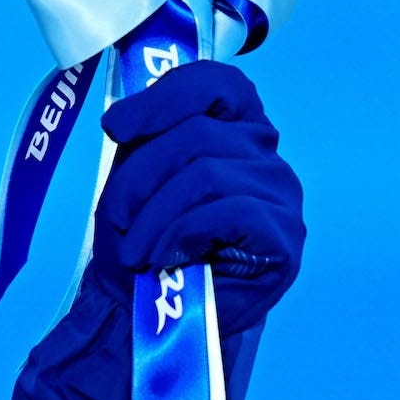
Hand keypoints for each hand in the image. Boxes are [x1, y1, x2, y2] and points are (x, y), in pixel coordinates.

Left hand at [85, 60, 305, 330]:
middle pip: (197, 132)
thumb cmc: (141, 244)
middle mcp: (263, 154)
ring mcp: (280, 194)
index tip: (115, 129)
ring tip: (136, 252)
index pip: (218, 85)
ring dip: (153, 216)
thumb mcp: (131, 183)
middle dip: (140, 178)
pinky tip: (164, 258)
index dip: (165, 97)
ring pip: (206, 173)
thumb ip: (140, 143)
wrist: (150, 314)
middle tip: (116, 221)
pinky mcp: (284, 238)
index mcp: (232, 129)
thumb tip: (118, 118)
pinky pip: (229, 211)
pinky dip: (181, 233)